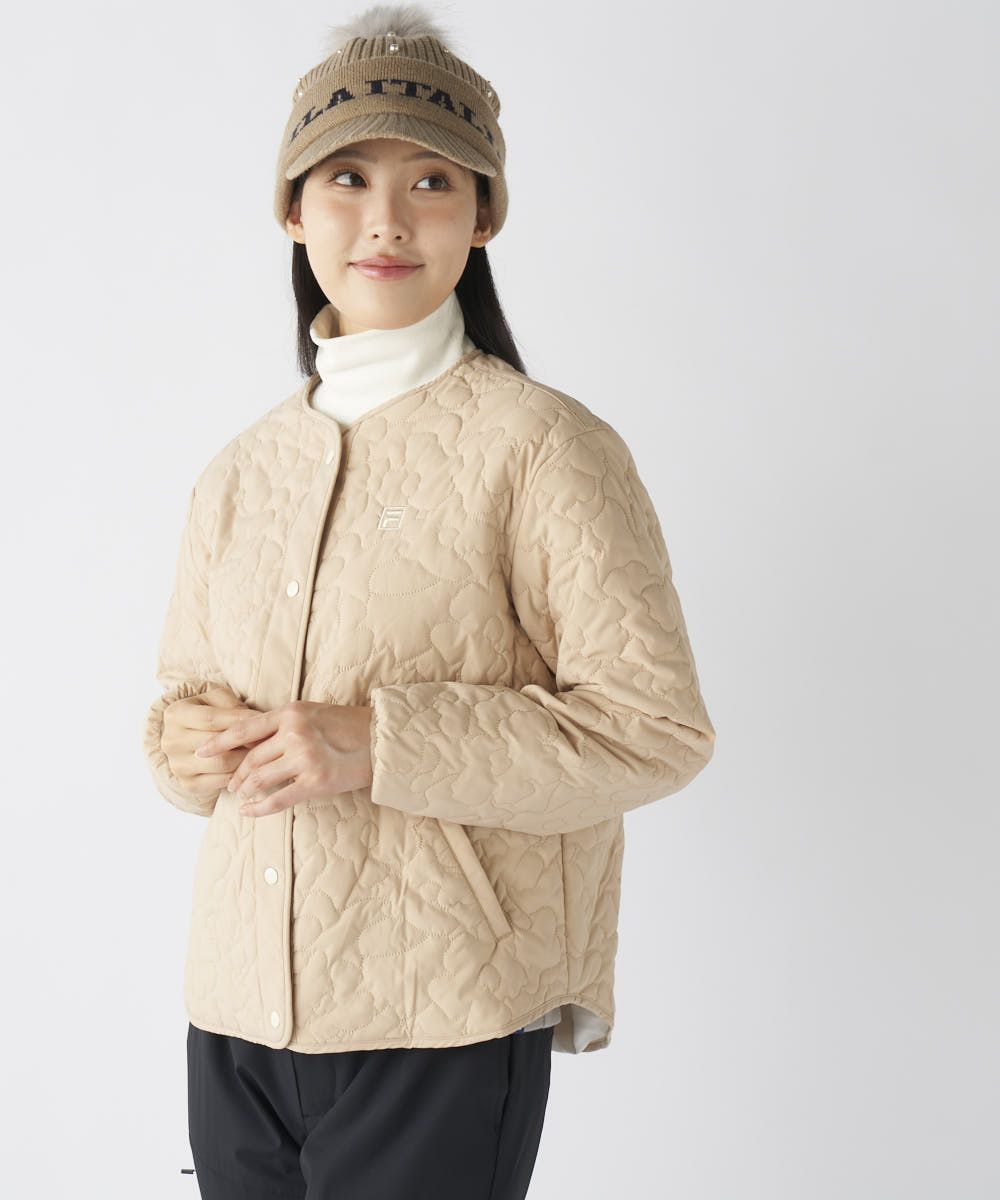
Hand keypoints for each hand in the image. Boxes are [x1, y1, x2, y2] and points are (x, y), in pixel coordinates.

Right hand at [162, 685, 259, 800]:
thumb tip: (256, 719)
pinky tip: (252, 767)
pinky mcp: (187, 783)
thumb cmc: (207, 710)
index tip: (264, 721)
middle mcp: (171, 741)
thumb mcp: (215, 698)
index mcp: (175, 714)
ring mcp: (177, 765)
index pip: (211, 719)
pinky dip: (240, 775)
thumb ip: (232, 705)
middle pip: (216, 745)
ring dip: (246, 759)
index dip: (239, 720)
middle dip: (246, 741)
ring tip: (264, 752)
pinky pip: (220, 782)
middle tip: (269, 740)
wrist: (186, 735)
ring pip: (221, 765)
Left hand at [194, 701, 373, 817]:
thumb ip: (284, 724)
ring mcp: (305, 758)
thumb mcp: (312, 713)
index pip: (244, 728)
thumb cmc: (348, 725)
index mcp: (291, 712)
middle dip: (237, 774)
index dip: (218, 742)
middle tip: (231, 785)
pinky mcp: (315, 782)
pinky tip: (248, 811)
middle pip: (251, 758)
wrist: (381, 740)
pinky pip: (278, 799)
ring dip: (246, 790)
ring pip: (260, 779)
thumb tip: (252, 742)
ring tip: (241, 795)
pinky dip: (259, 808)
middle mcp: (294, 733)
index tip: (200, 752)